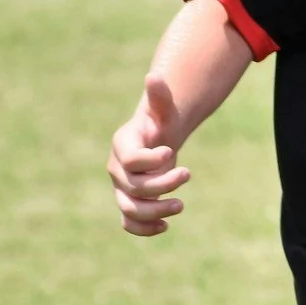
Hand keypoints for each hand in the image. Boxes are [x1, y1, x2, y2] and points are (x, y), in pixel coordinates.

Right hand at [109, 75, 190, 234]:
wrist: (155, 143)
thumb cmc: (159, 125)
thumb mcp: (163, 111)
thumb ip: (160, 98)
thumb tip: (154, 76)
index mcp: (123, 146)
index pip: (130, 160)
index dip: (151, 161)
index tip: (171, 152)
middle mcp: (117, 169)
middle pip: (133, 186)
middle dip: (162, 185)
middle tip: (188, 174)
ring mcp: (121, 188)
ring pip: (129, 208)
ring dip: (155, 211)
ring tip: (181, 205)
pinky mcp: (129, 204)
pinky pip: (129, 223)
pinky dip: (144, 229)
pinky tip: (166, 225)